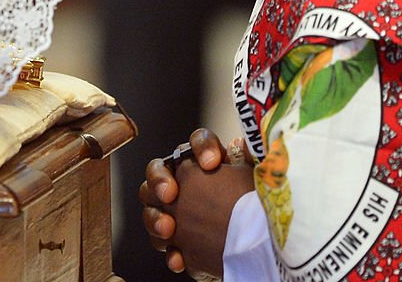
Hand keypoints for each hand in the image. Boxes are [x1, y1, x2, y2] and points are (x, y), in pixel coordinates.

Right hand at [141, 129, 254, 277]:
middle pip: (156, 170)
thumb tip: (243, 143)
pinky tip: (179, 258)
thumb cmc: (249, 204)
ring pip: (150, 207)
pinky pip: (162, 244)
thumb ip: (247, 159)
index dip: (201, 148)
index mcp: (204, 160)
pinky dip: (170, 252)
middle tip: (170, 194)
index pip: (196, 142)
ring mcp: (172, 209)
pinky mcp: (175, 240)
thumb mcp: (251, 180)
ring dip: (155, 218)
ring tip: (169, 228)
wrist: (251, 243)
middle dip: (159, 180)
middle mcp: (181, 180)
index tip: (212, 162)